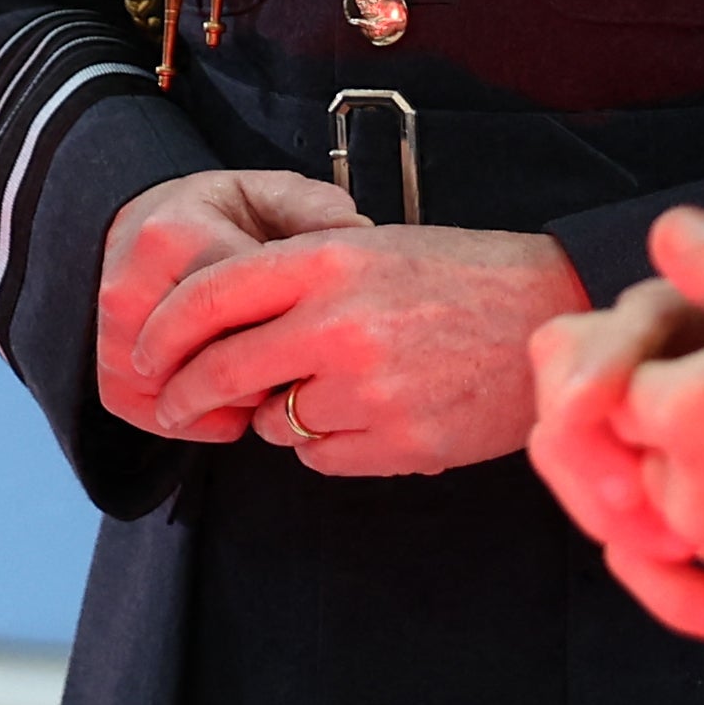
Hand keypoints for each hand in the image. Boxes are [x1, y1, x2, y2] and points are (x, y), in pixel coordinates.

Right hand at [98, 170, 371, 438]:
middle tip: (298, 370)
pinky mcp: (105, 363)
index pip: (240, 311)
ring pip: (173, 393)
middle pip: (209, 361)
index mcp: (176, 237)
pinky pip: (144, 410)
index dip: (289, 332)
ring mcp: (109, 329)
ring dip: (224, 405)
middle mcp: (130, 283)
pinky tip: (228, 410)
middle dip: (261, 376)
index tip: (318, 332)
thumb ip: (316, 211)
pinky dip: (189, 423)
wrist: (147, 218)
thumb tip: (360, 235)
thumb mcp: (272, 194)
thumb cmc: (221, 214)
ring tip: (265, 394)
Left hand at [126, 215, 587, 474]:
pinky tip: (367, 414)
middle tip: (174, 404)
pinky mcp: (402, 440)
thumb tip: (215, 328)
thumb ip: (294, 280)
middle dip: (185, 394)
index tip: (144, 353)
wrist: (559, 312)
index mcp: (328, 261)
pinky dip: (325, 443)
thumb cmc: (462, 276)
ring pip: (271, 421)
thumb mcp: (372, 247)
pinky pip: (319, 457)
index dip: (162, 331)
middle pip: (222, 370)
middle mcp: (340, 323)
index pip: (208, 296)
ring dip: (277, 414)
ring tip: (330, 388)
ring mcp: (371, 387)